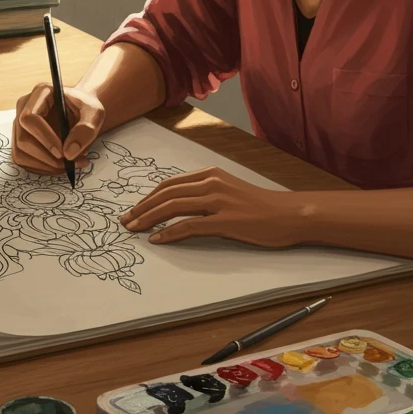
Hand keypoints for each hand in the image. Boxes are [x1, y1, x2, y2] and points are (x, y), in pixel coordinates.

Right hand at [11, 82, 104, 174]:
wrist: (82, 113)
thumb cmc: (87, 109)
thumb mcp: (95, 114)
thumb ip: (86, 129)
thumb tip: (69, 153)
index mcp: (40, 93)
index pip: (30, 118)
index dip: (43, 137)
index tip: (62, 153)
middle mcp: (24, 107)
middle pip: (23, 139)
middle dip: (46, 157)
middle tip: (70, 164)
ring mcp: (19, 125)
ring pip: (20, 153)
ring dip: (45, 165)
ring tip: (70, 164)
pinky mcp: (20, 140)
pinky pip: (23, 160)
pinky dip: (42, 168)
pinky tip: (60, 166)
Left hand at [119, 167, 300, 246]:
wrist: (287, 214)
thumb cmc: (259, 206)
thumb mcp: (228, 190)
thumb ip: (205, 193)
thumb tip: (178, 203)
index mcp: (210, 174)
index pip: (169, 184)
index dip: (148, 197)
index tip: (134, 209)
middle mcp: (211, 183)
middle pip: (166, 193)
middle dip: (141, 207)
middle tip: (125, 220)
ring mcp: (218, 201)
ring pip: (173, 207)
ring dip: (149, 219)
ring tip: (134, 229)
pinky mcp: (225, 220)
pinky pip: (189, 226)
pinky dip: (169, 232)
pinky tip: (158, 239)